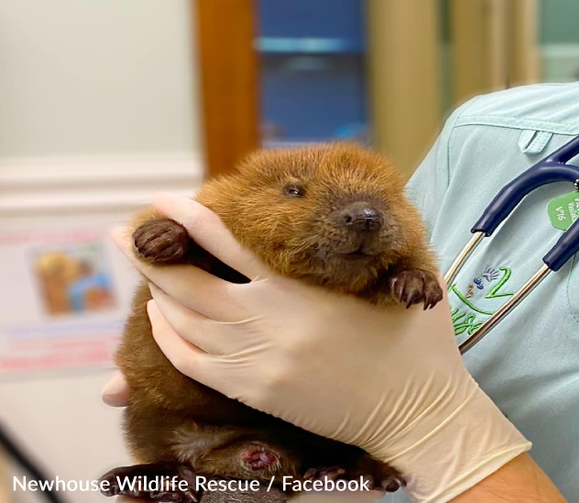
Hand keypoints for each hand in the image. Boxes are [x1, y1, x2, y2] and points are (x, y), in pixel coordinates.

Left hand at [111, 193, 530, 502]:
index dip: (190, 220)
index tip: (162, 202)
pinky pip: (192, 362)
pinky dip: (167, 339)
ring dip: (157, 295)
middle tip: (124, 235)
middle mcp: (268, 322)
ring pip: (182, 323)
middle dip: (149, 256)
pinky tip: (161, 320)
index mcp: (299, 289)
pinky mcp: (255, 392)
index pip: (228, 244)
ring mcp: (256, 361)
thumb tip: (360, 214)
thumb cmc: (415, 344)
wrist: (417, 411)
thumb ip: (370, 249)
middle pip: (187, 284)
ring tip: (147, 273)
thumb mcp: (400, 281)